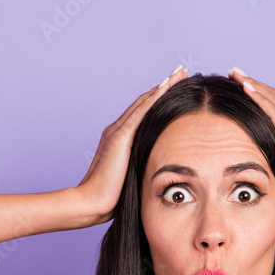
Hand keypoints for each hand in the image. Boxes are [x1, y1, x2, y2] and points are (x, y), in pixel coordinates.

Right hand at [74, 64, 188, 223]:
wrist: (92, 203)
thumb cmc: (112, 198)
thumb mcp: (133, 177)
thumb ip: (144, 167)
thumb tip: (162, 172)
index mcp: (121, 139)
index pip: (144, 113)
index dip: (160, 99)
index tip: (178, 88)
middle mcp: (118, 130)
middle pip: (145, 102)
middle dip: (165, 86)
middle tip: (182, 71)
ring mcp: (117, 131)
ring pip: (144, 102)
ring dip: (163, 85)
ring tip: (180, 72)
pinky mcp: (119, 137)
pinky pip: (140, 112)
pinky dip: (154, 97)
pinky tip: (167, 85)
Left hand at [228, 68, 274, 221]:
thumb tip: (266, 167)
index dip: (261, 95)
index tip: (244, 85)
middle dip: (254, 83)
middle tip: (235, 72)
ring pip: (273, 100)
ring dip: (253, 84)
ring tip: (235, 73)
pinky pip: (274, 113)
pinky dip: (260, 98)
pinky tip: (246, 88)